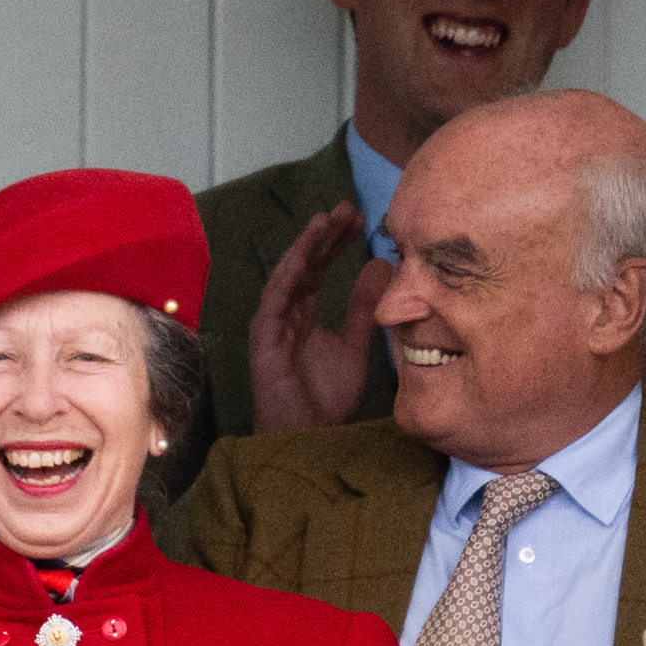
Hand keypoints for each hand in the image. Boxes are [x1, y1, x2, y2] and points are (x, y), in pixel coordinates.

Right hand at [246, 204, 397, 433]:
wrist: (309, 437)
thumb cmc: (327, 399)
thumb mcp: (356, 346)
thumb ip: (364, 308)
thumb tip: (381, 267)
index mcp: (305, 313)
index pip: (319, 268)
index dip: (336, 243)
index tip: (360, 220)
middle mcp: (286, 312)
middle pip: (303, 263)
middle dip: (325, 235)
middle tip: (348, 208)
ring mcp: (272, 322)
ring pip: (289, 273)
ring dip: (307, 245)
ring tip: (326, 219)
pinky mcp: (264, 336)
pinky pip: (277, 297)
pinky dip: (290, 272)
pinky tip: (305, 252)